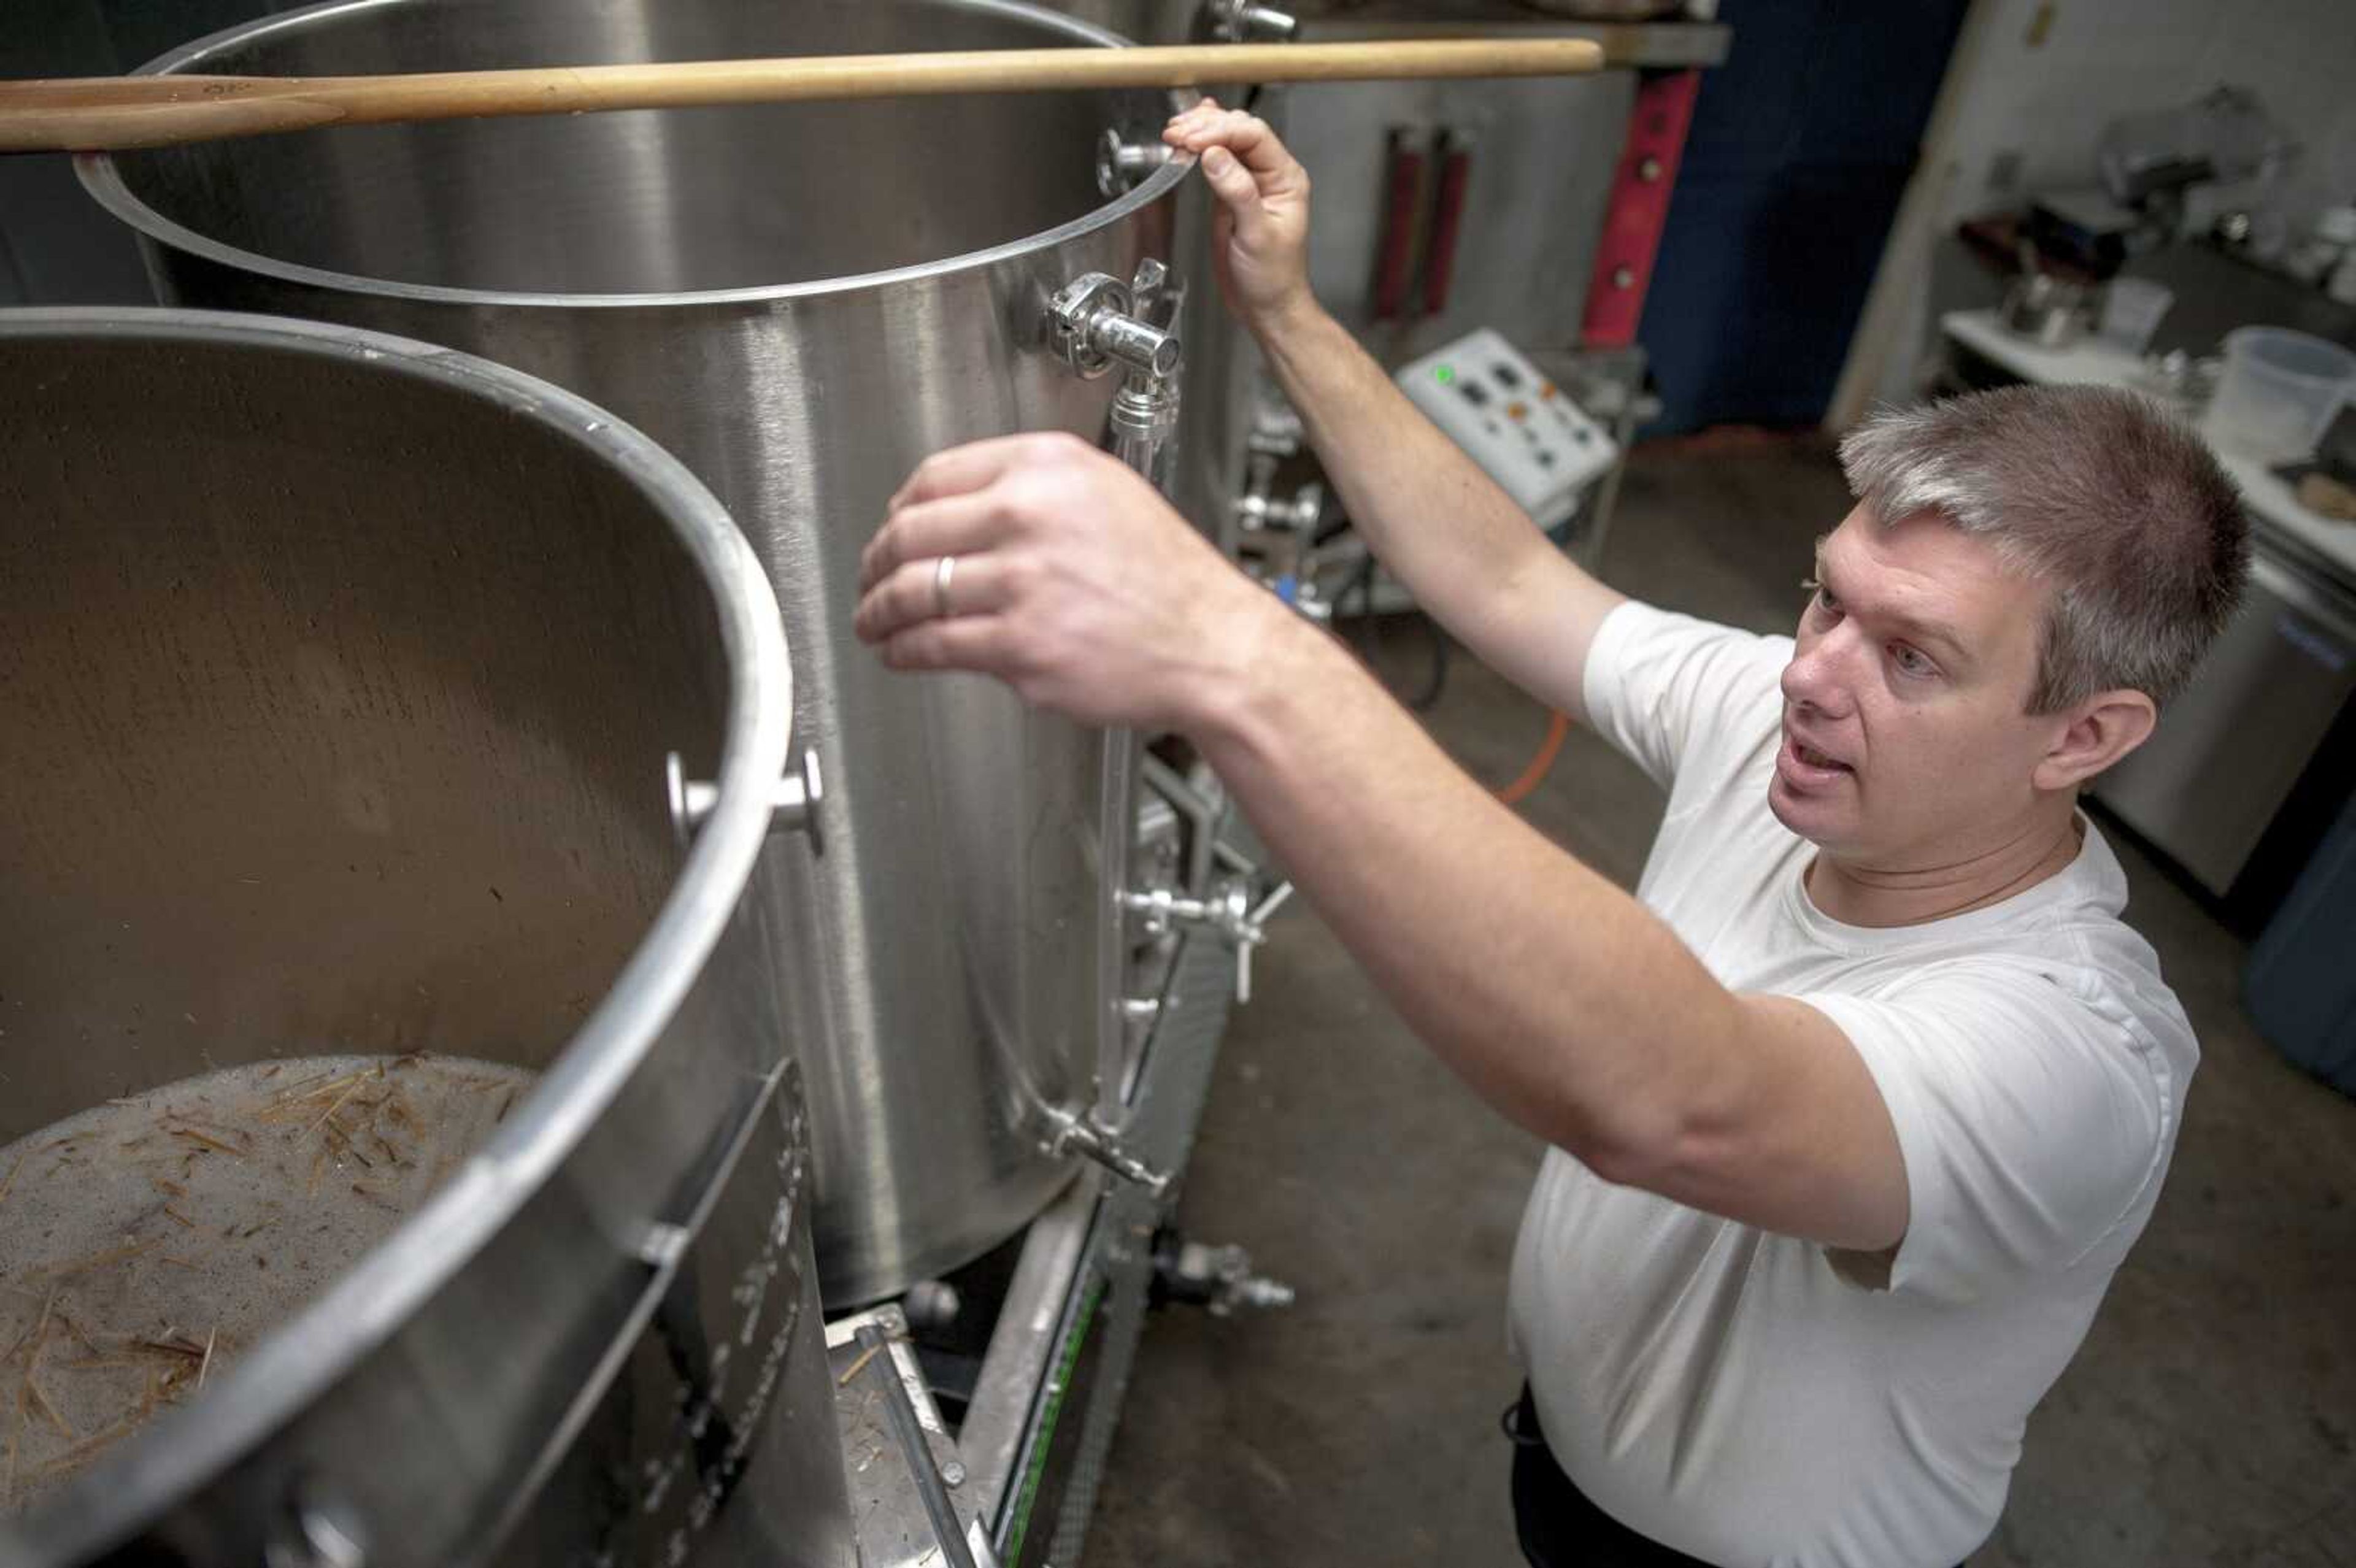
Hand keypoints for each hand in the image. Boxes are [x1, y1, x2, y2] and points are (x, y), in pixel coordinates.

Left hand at [853, 433, 1291, 732]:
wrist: (1212, 644)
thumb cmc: (1167, 579)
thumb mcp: (1106, 495)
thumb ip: (1034, 489)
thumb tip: (955, 507)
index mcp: (1047, 468)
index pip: (934, 477)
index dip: (899, 509)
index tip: (892, 528)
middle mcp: (1029, 515)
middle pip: (909, 533)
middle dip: (875, 562)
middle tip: (868, 578)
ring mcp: (1023, 582)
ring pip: (911, 592)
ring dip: (878, 611)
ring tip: (873, 620)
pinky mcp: (1020, 645)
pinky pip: (934, 645)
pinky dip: (904, 651)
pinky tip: (902, 652)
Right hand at [1162, 99, 1314, 332]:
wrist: (1267, 306)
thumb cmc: (1273, 278)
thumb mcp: (1256, 236)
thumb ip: (1237, 192)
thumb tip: (1215, 155)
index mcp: (1285, 179)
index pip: (1253, 136)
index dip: (1220, 131)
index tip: (1192, 139)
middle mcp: (1270, 174)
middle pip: (1239, 130)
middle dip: (1206, 127)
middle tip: (1177, 135)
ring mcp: (1249, 180)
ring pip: (1226, 139)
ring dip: (1200, 131)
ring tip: (1175, 133)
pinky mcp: (1230, 192)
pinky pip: (1217, 157)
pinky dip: (1201, 144)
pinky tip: (1191, 132)